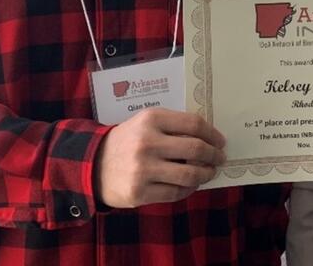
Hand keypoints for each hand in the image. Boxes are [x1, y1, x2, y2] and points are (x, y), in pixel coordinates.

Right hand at [94, 108, 225, 207]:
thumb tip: (208, 137)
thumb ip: (172, 125)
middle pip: (196, 149)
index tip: (220, 141)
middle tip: (220, 158)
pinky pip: (176, 193)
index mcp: (151, 119)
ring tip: (209, 172)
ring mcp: (143, 169)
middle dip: (214, 155)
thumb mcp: (145, 123)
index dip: (212, 134)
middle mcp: (147, 142)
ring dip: (206, 174)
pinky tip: (191, 184)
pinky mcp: (140, 192)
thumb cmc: (127, 141)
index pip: (193, 124)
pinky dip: (189, 189)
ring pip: (189, 174)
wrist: (92, 165)